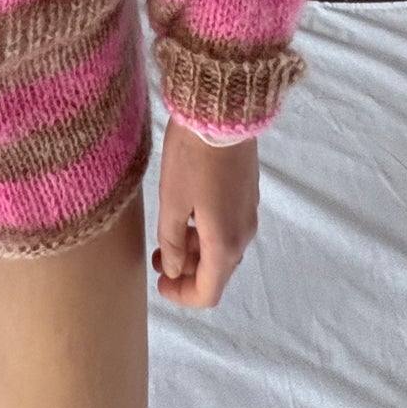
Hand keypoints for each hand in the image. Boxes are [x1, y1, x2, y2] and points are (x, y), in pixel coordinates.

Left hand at [152, 116, 258, 308]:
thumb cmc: (192, 159)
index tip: (159, 282)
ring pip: (222, 248)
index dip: (182, 295)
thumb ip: (172, 242)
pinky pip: (228, 227)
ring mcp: (249, 212)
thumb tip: (173, 270)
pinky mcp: (248, 192)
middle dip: (186, 271)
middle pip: (217, 271)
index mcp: (225, 244)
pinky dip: (207, 232)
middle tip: (157, 256)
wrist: (223, 111)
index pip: (208, 292)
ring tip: (167, 235)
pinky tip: (187, 212)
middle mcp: (243, 234)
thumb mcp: (172, 202)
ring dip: (196, 251)